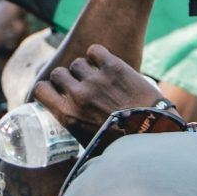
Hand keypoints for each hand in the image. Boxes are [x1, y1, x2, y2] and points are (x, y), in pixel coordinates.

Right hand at [33, 45, 162, 136]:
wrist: (155, 133)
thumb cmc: (123, 145)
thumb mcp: (90, 144)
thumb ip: (75, 131)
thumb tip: (65, 137)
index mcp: (69, 114)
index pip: (41, 89)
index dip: (47, 89)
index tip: (54, 91)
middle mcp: (78, 95)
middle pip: (59, 73)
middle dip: (67, 78)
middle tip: (78, 85)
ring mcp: (96, 79)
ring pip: (78, 62)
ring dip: (85, 69)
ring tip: (97, 78)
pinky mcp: (114, 67)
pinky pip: (95, 50)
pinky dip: (98, 56)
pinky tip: (105, 64)